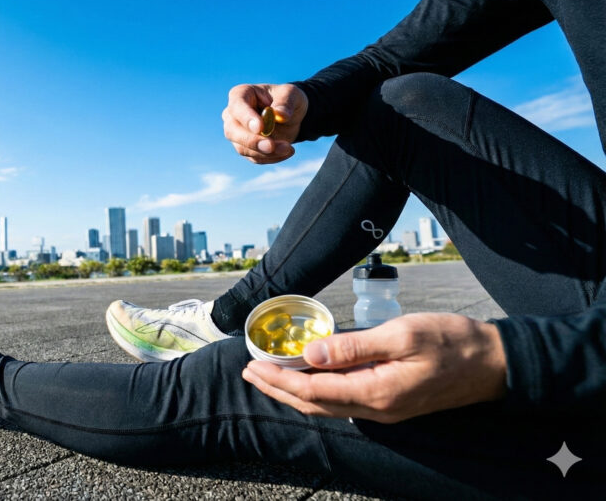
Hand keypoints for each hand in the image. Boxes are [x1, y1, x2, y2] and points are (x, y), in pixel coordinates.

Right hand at [222, 83, 307, 163]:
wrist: (291, 115)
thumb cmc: (287, 99)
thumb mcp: (291, 94)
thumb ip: (286, 102)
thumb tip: (280, 114)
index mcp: (241, 95)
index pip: (237, 106)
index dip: (246, 118)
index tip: (260, 128)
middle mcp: (233, 115)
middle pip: (232, 131)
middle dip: (252, 141)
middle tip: (271, 146)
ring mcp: (237, 133)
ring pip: (242, 148)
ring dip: (266, 153)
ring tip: (288, 148)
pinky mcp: (245, 148)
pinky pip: (254, 158)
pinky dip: (271, 157)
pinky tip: (287, 151)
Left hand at [242, 313, 506, 422]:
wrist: (496, 364)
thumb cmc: (453, 342)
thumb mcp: (402, 335)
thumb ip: (354, 347)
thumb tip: (311, 355)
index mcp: (375, 393)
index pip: (312, 390)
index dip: (278, 379)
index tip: (252, 365)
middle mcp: (375, 408)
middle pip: (313, 403)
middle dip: (277, 388)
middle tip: (248, 371)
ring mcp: (384, 408)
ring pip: (326, 405)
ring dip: (293, 391)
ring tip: (268, 375)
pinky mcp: (391, 401)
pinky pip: (342, 401)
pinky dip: (316, 390)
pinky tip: (307, 377)